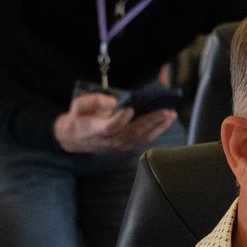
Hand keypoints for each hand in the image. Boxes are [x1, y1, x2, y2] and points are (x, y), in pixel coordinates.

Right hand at [53, 92, 176, 153]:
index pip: (111, 127)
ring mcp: (119, 144)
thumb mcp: (78, 105)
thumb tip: (114, 101)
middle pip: (133, 132)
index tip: (129, 109)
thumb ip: (94, 101)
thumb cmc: (79, 118)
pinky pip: (143, 139)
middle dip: (151, 121)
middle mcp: (110, 140)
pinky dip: (157, 131)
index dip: (120, 119)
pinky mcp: (126, 145)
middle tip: (165, 111)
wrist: (75, 138)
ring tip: (171, 115)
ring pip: (141, 138)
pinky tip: (166, 121)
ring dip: (158, 127)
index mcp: (96, 129)